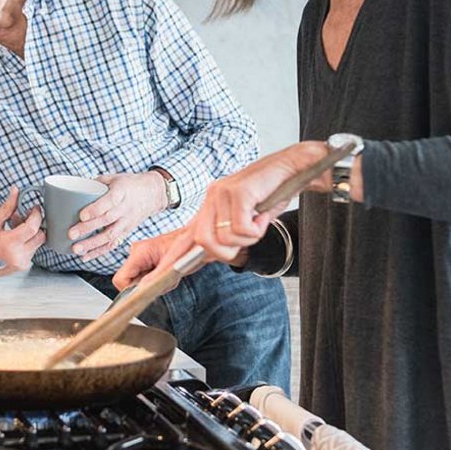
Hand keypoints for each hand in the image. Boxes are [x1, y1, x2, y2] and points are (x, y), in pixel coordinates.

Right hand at [0, 186, 42, 275]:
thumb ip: (7, 207)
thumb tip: (15, 192)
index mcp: (10, 244)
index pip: (33, 227)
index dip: (36, 216)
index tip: (34, 209)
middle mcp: (18, 256)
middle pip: (40, 236)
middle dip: (35, 224)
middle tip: (25, 216)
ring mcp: (22, 263)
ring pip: (37, 243)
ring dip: (30, 233)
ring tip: (16, 227)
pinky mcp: (23, 266)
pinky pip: (32, 251)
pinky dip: (28, 242)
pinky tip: (16, 238)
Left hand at [66, 170, 170, 260]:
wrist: (153, 194)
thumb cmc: (130, 184)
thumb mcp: (115, 178)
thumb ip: (96, 183)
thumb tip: (76, 188)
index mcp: (122, 192)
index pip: (109, 201)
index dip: (96, 209)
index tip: (82, 215)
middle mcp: (125, 209)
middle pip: (106, 220)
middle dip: (88, 228)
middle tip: (72, 234)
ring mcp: (126, 222)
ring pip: (109, 235)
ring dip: (92, 244)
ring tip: (76, 249)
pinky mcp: (126, 232)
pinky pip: (113, 244)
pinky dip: (99, 252)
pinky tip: (85, 256)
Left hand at [112, 142, 325, 286]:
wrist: (298, 165)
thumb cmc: (274, 192)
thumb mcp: (249, 219)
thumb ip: (230, 235)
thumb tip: (217, 254)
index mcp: (211, 205)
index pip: (185, 238)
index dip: (171, 262)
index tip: (152, 284)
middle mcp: (211, 197)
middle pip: (202, 244)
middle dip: (226, 251)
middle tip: (249, 236)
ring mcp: (222, 192)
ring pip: (222, 239)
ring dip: (247, 237)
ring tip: (259, 220)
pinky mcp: (237, 191)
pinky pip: (240, 229)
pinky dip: (257, 228)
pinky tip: (263, 213)